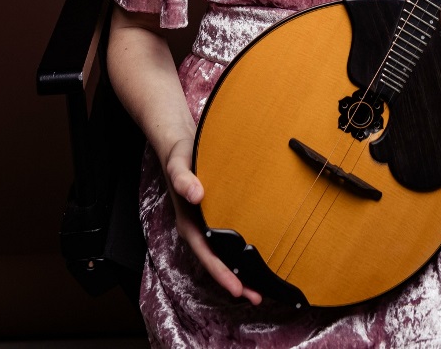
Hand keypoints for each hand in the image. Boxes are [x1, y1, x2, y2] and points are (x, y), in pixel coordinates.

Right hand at [166, 139, 262, 304]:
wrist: (181, 143)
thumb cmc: (180, 155)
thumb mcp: (179, 165)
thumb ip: (184, 179)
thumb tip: (196, 195)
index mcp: (188, 223)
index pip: (206, 255)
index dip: (221, 273)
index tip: (237, 289)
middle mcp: (199, 229)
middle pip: (217, 262)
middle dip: (236, 281)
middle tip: (258, 297)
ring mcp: (208, 224)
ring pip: (225, 254)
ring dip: (241, 271)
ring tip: (262, 288)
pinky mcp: (219, 215)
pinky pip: (231, 239)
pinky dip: (242, 251)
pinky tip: (258, 256)